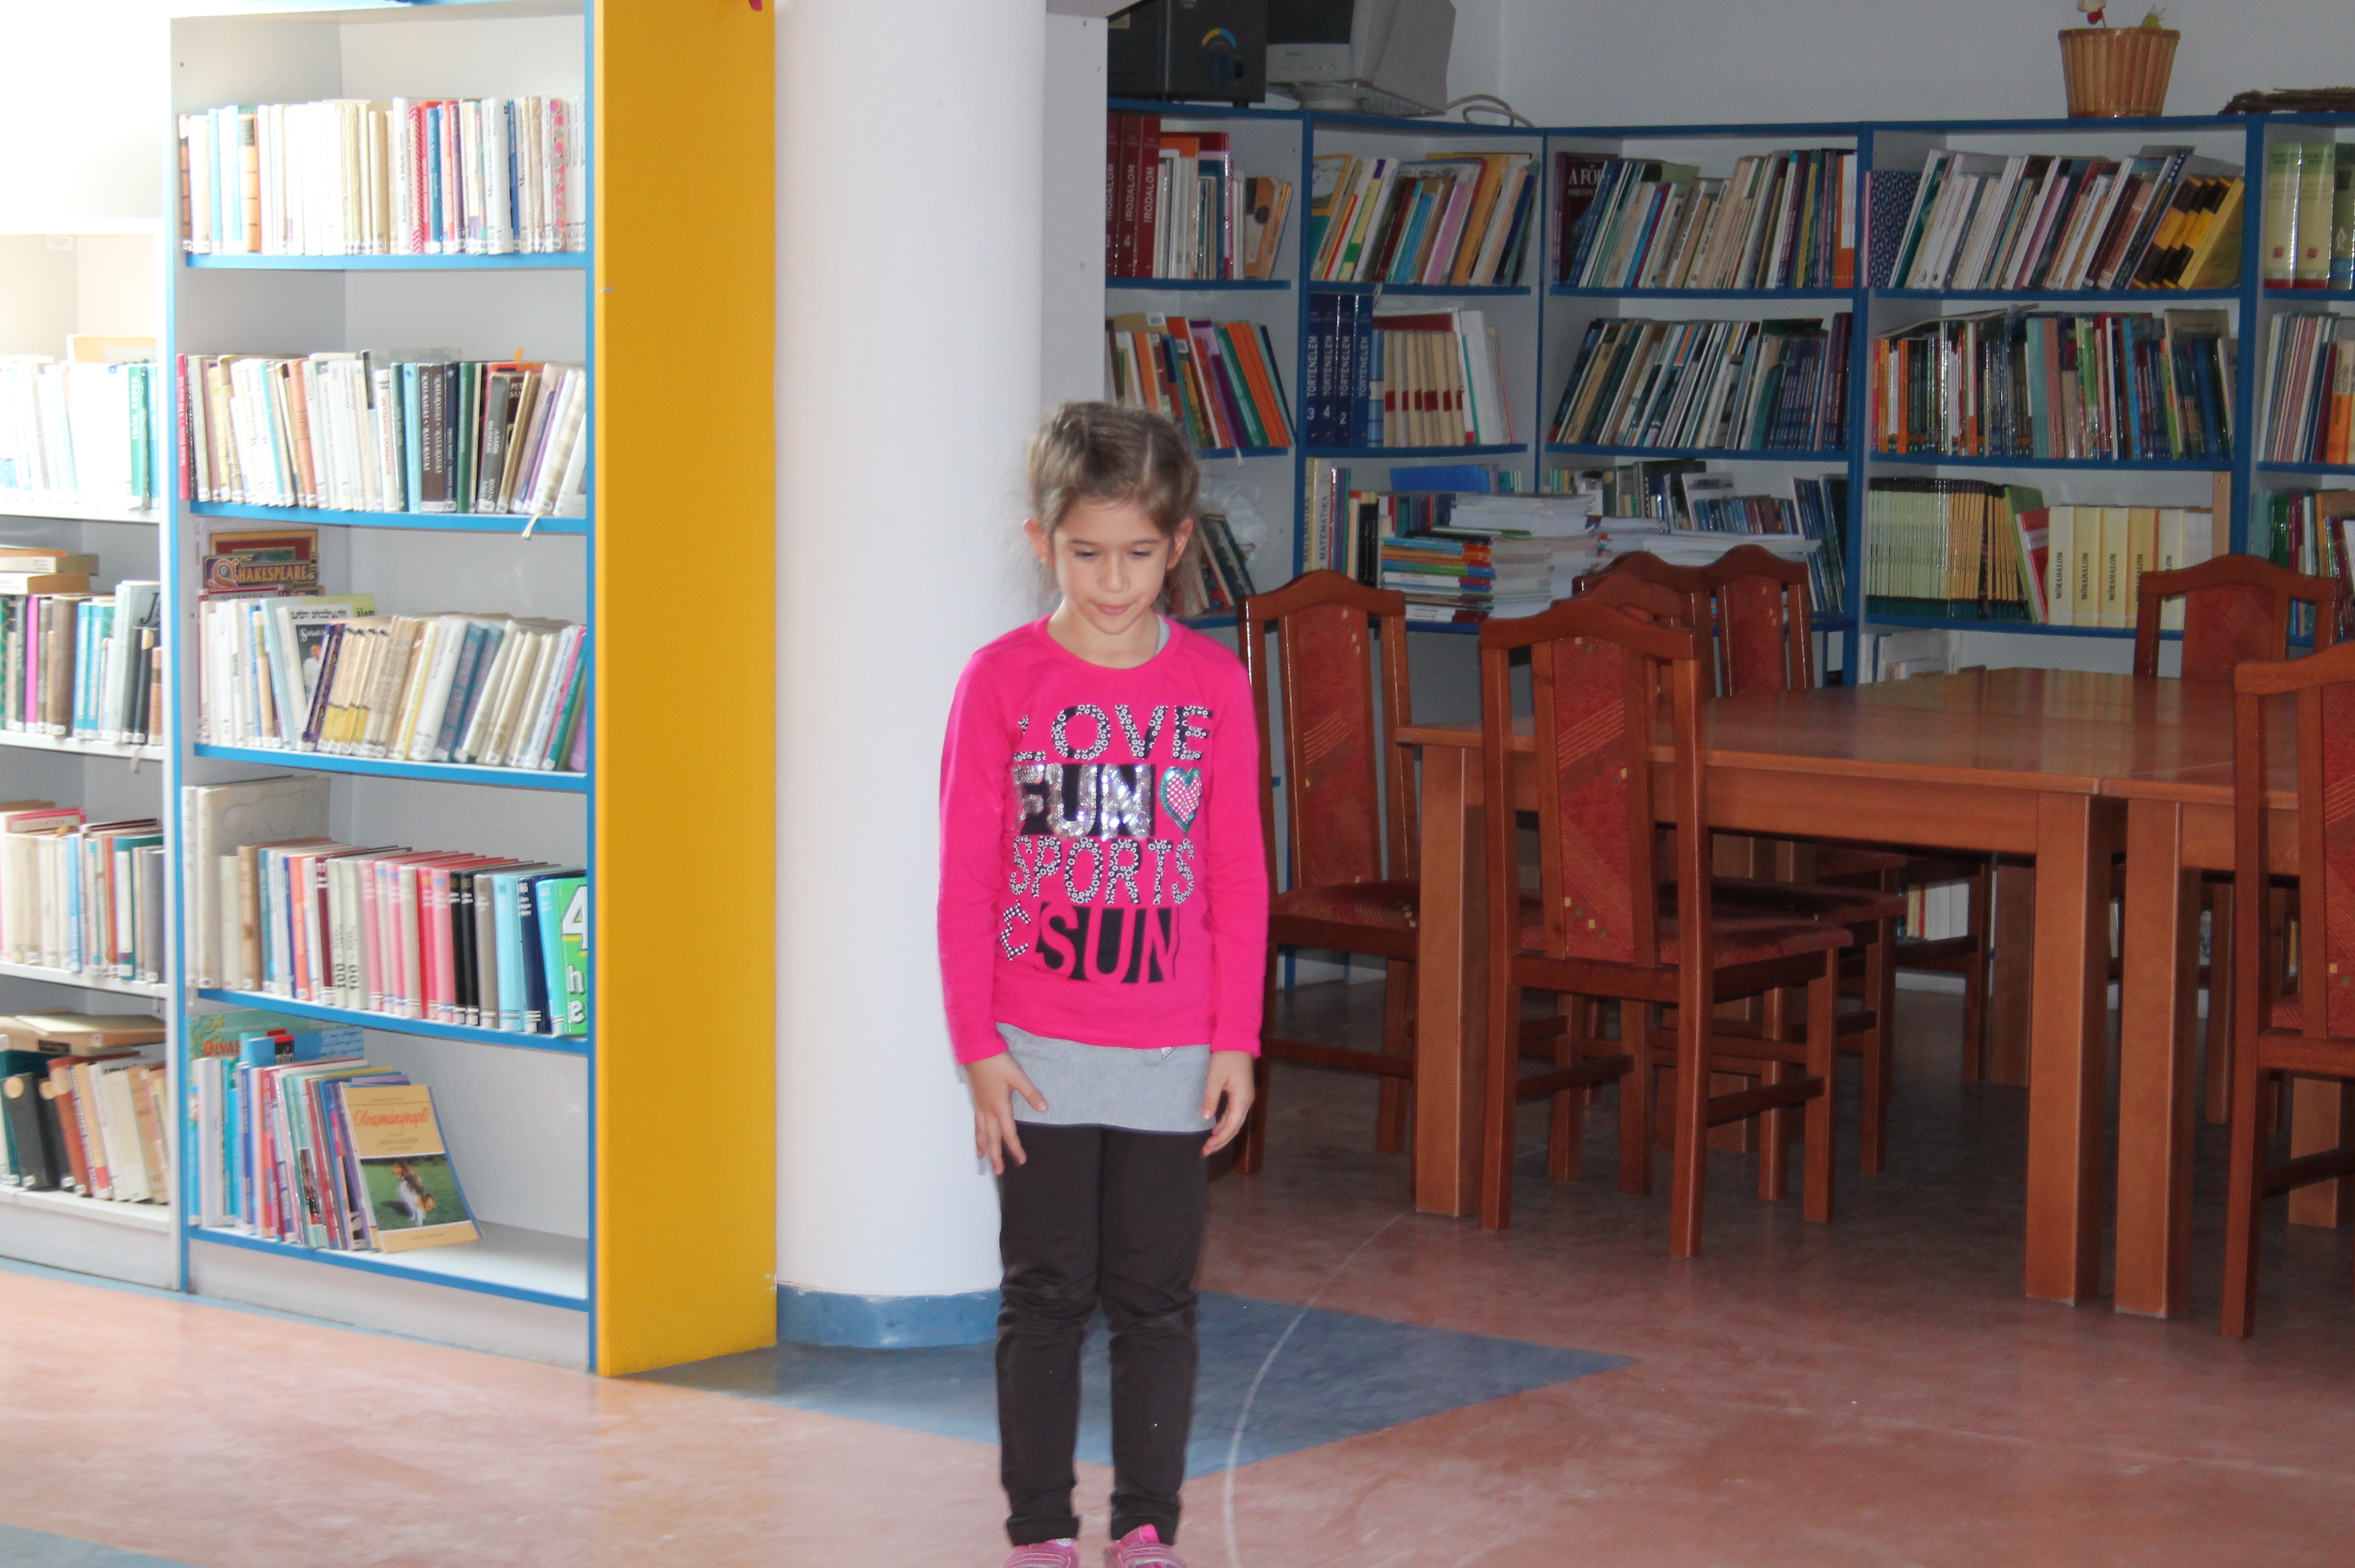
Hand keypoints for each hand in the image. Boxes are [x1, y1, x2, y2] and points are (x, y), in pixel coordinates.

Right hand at [968, 1052, 1046, 1174]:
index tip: (1021, 1160)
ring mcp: (980, 1104)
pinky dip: (977, 1132)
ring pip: (981, 1131)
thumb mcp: (1017, 1077)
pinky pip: (976, 1121)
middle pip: (992, 1138)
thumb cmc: (996, 1062)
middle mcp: (987, 1109)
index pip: (1008, 1133)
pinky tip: (978, 1133)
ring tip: (981, 1158)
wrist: (976, 1049)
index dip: (1015, 1148)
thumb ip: (1031, 1094)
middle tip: (999, 1171)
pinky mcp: (976, 1098)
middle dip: (996, 1155)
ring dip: (983, 1146)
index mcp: (999, 1107)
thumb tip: (1043, 1108)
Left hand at [1200, 1050, 1255, 1155]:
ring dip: (1223, 1134)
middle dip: (1221, 1141)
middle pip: (1234, 1128)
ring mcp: (1245, 1098)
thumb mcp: (1215, 1078)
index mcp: (1241, 1099)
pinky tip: (1216, 1128)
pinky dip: (1225, 1124)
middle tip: (1205, 1151)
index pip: (1231, 1126)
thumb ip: (1211, 1098)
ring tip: (1209, 1143)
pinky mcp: (1241, 1094)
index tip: (1206, 1147)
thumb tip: (1206, 1118)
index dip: (1219, 1139)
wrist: (1237, 1041)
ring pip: (1235, 1122)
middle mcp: (1246, 1101)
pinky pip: (1234, 1114)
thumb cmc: (1226, 1057)